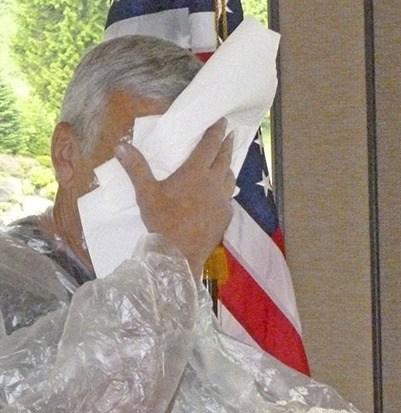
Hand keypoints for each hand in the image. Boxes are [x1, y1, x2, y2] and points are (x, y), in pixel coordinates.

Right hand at [115, 119, 234, 277]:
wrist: (179, 255)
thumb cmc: (162, 222)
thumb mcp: (146, 194)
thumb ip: (136, 168)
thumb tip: (120, 146)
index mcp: (195, 173)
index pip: (210, 145)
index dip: (216, 131)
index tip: (222, 121)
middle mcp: (213, 184)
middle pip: (224, 159)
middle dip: (227, 144)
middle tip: (230, 134)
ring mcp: (222, 202)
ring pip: (230, 178)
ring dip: (228, 167)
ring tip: (226, 163)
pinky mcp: (225, 218)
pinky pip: (228, 199)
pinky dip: (226, 192)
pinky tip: (220, 196)